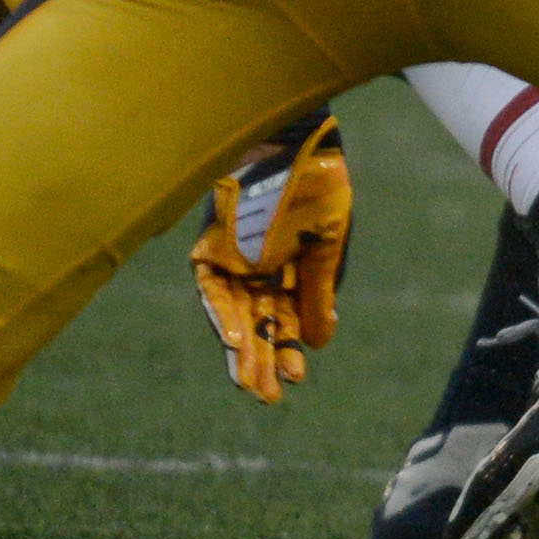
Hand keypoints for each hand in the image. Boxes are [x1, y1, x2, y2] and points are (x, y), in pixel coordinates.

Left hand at [189, 117, 349, 403]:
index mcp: (291, 267)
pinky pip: (212, 290)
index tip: (297, 377)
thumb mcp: (328, 245)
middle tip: (270, 397)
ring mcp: (232, 259)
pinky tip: (236, 340)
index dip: (290, 347)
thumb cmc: (318, 185)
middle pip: (258, 323)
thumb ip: (320, 292)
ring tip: (250, 385)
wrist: (292, 142)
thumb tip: (320, 342)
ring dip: (240, 349)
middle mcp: (258, 268)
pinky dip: (223, 315)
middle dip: (263, 359)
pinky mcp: (210, 248)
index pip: (286, 317)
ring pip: (233, 314)